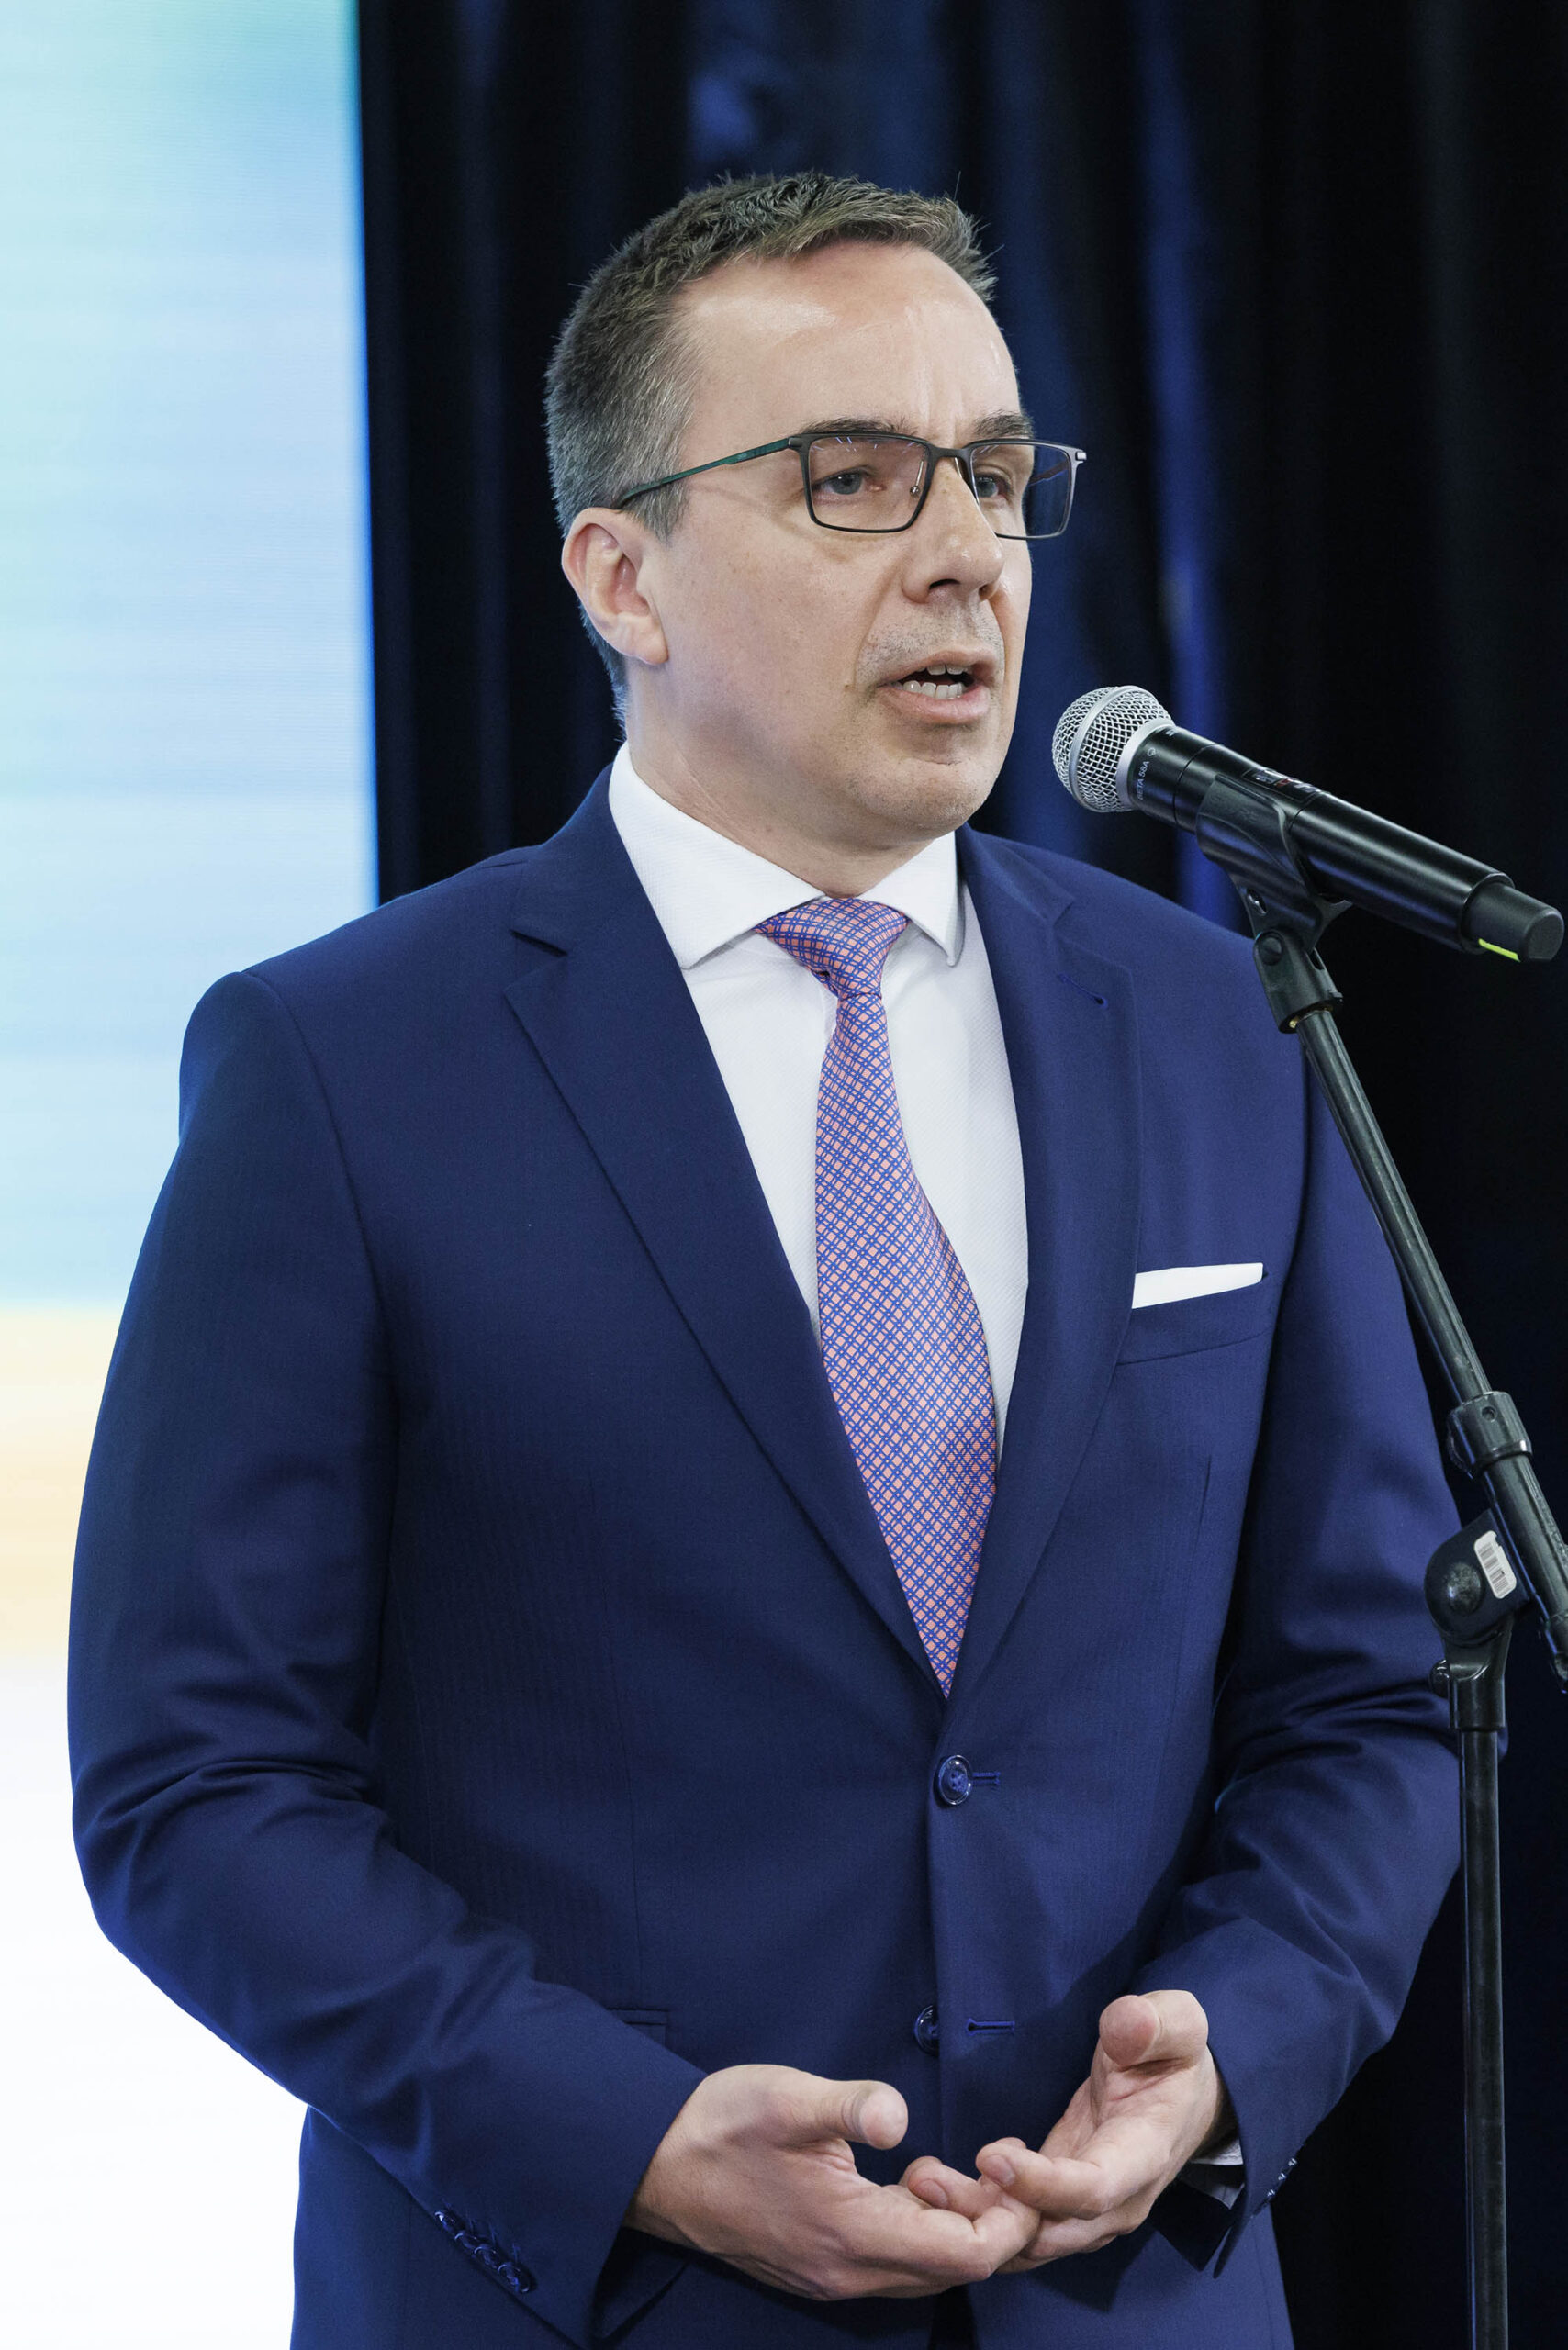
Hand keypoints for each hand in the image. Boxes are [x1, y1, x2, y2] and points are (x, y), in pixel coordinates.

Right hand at [625, 2063, 1036, 2299]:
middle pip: (953, 2271)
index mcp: (852, 2236)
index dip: (1005, 2217)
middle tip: (989, 2162)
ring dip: (952, 2227)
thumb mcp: (788, 2099)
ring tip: (941, 2166)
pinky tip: (907, 2182)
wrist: (656, 2167)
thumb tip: (900, 2115)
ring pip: (923, 2271)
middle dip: (988, 2222)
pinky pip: (893, 2265)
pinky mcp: (819, 2267)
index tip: (1012, 2165)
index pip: (965, 2256)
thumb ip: (852, 2107)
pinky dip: (919, 2231)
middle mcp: (850, 2273)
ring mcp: (832, 2276)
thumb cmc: (721, 2127)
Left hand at [902, 1990, 1232, 2269]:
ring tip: (919, 2181)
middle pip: (1048, 2231)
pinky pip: (1016, 2228)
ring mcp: (1086, 2214)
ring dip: (972, 2220)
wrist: (1184, 2101)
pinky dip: (977, 2217)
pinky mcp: (1059, 2208)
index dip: (1043, 2183)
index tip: (990, 2155)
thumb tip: (1127, 2023)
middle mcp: (1116, 2202)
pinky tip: (939, 2181)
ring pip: (1025, 2239)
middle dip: (987, 2215)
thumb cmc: (1173, 2058)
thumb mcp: (1178, 2026)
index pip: (1093, 2189)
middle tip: (926, 2180)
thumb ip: (1155, 2023)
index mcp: (1144, 2157)